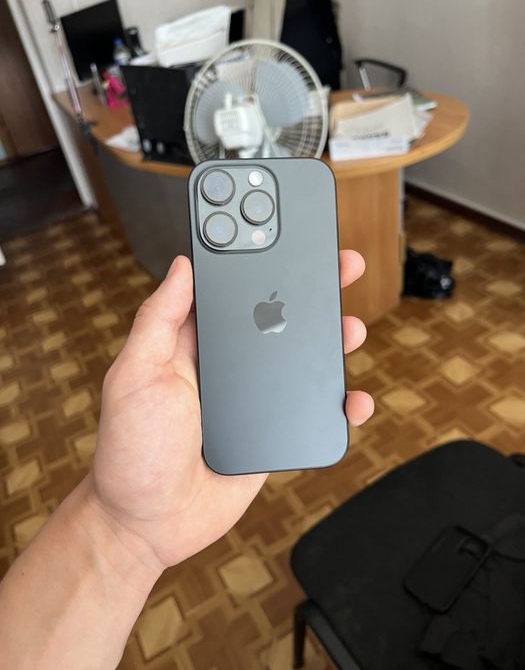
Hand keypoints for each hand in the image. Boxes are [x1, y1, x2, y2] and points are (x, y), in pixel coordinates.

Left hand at [92, 252, 373, 568]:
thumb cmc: (131, 450)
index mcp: (193, 342)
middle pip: (276, 316)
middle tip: (339, 265)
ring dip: (330, 340)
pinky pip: (311, 409)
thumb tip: (182, 265)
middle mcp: (227, 363)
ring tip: (352, 326)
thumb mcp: (134, 376)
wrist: (149, 522)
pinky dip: (337, 403)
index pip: (231, 289)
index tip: (281, 229)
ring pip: (300, 359)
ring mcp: (253, 397)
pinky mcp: (272, 430)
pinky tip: (353, 398)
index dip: (256, 258)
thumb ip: (158, 320)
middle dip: (310, 289)